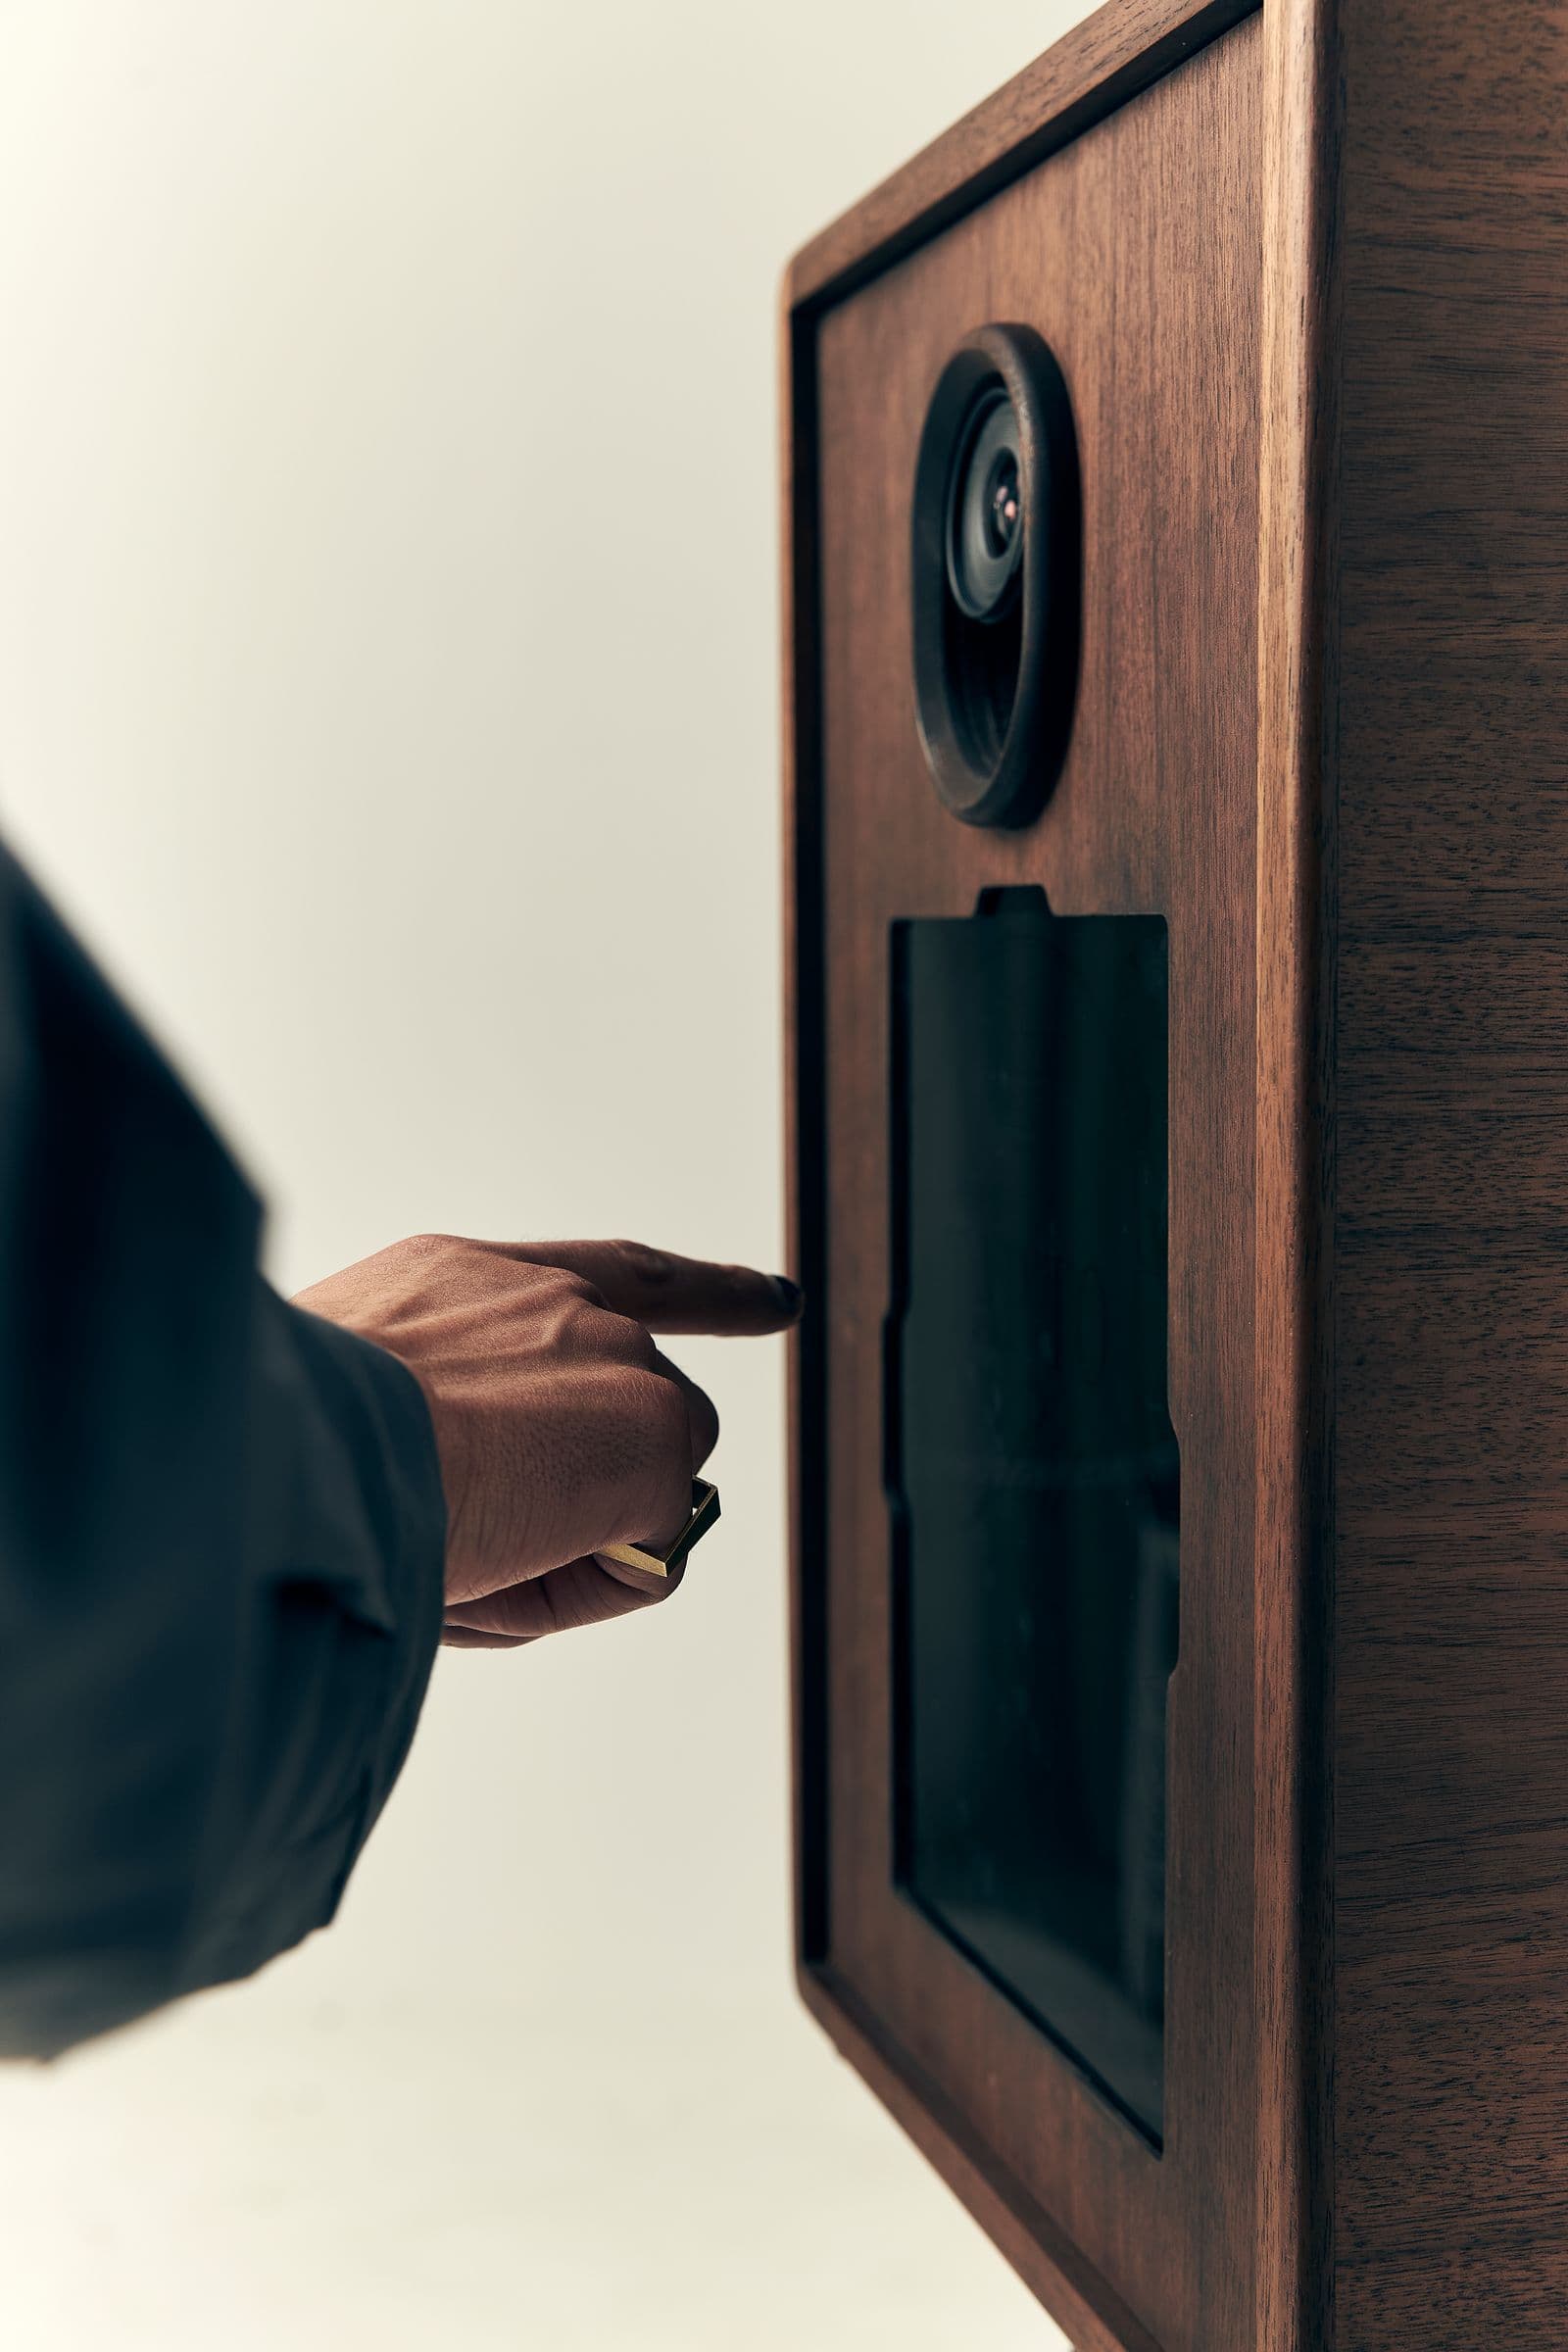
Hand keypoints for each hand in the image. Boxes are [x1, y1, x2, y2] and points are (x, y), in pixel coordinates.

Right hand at [292, 1235, 801, 1647]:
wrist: (294, 1443)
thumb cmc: (282, 1454)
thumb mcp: (349, 1425)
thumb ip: (449, 1443)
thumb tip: (542, 1517)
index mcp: (463, 1281)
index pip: (611, 1276)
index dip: (704, 1293)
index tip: (779, 1298)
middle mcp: (552, 1300)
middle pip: (640, 1410)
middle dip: (609, 1485)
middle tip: (474, 1542)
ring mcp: (613, 1356)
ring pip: (649, 1485)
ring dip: (578, 1542)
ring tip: (451, 1543)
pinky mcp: (652, 1427)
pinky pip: (647, 1556)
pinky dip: (587, 1588)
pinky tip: (494, 1563)